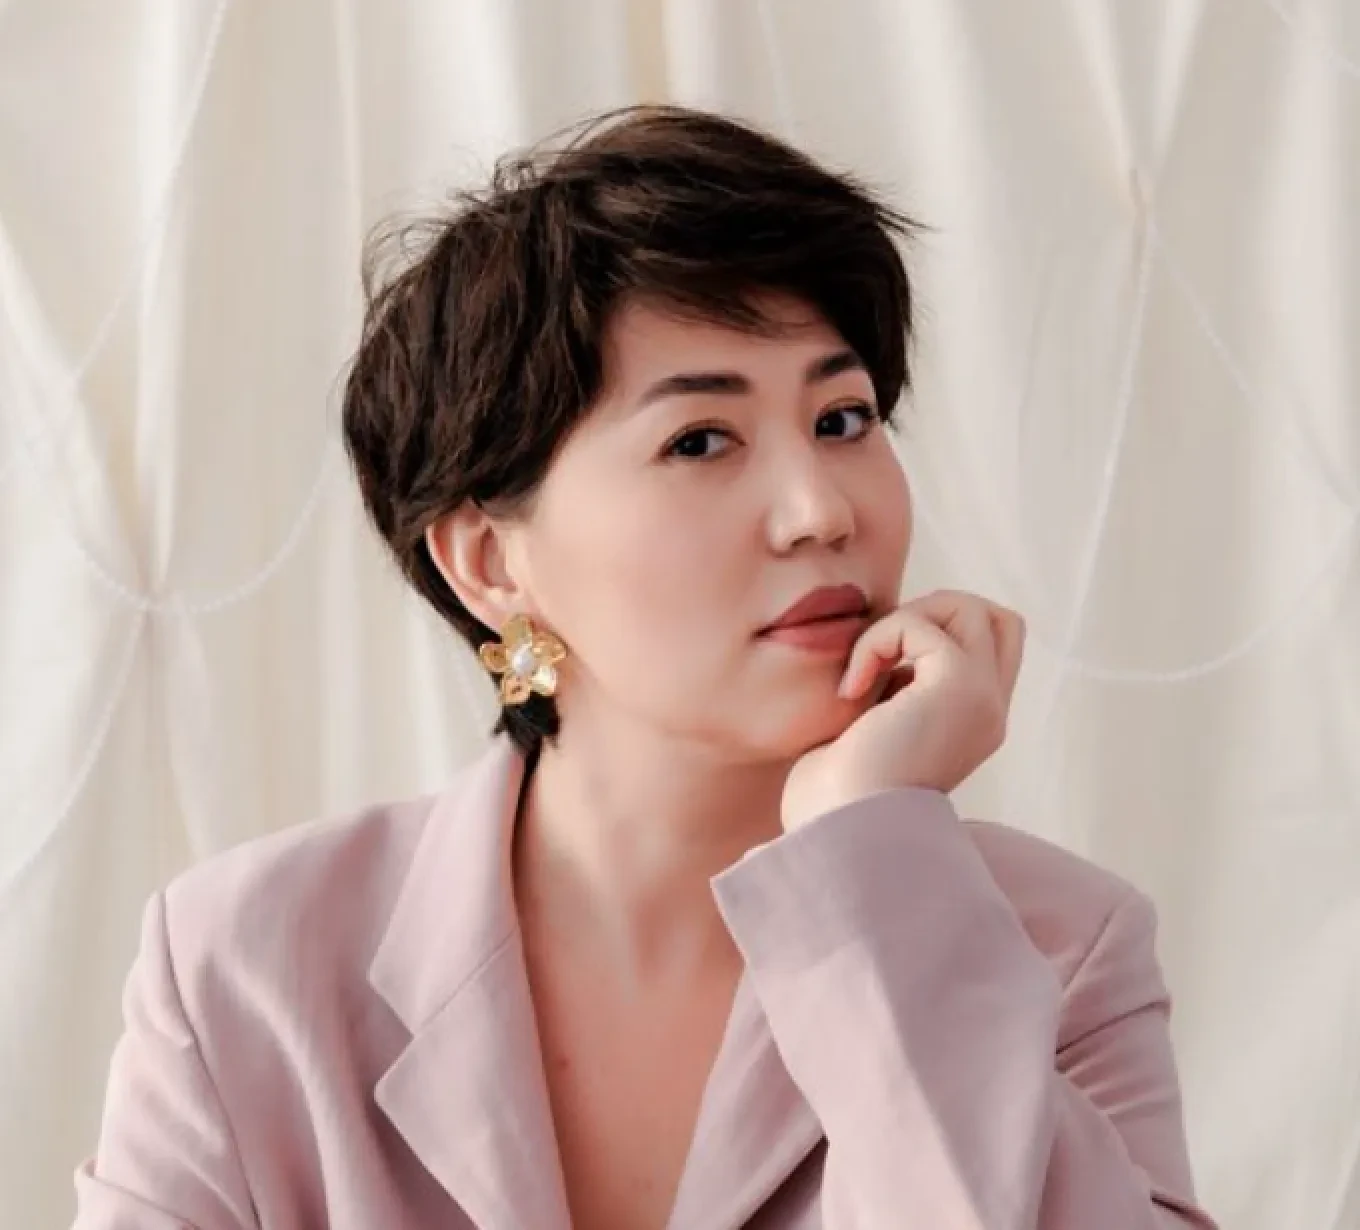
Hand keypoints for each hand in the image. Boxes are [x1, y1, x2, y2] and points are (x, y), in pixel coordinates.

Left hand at [780, 590, 1024, 831]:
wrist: (839, 836)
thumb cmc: (835, 798)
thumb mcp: (870, 729)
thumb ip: (891, 686)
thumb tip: (880, 644)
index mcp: (973, 725)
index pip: (987, 649)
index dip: (935, 635)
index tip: (881, 674)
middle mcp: (989, 712)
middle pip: (994, 618)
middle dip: (930, 613)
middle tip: (881, 656)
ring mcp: (981, 699)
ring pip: (969, 607)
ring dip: (905, 619)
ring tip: (867, 668)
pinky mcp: (959, 686)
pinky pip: (919, 625)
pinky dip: (875, 642)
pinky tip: (852, 690)